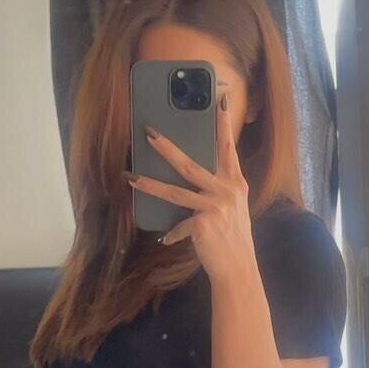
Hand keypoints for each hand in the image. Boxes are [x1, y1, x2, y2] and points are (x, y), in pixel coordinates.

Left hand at [126, 94, 255, 282]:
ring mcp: (215, 206)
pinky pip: (179, 225)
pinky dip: (173, 233)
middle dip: (167, 147)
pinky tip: (168, 238)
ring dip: (149, 183)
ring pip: (175, 191)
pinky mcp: (203, 222)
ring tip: (130, 176)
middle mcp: (227, 190)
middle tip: (149, 133)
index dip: (223, 123)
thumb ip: (216, 192)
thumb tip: (190, 182)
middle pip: (190, 164)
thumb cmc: (232, 238)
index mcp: (235, 183)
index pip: (227, 148)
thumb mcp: (231, 209)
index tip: (220, 99)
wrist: (238, 268)